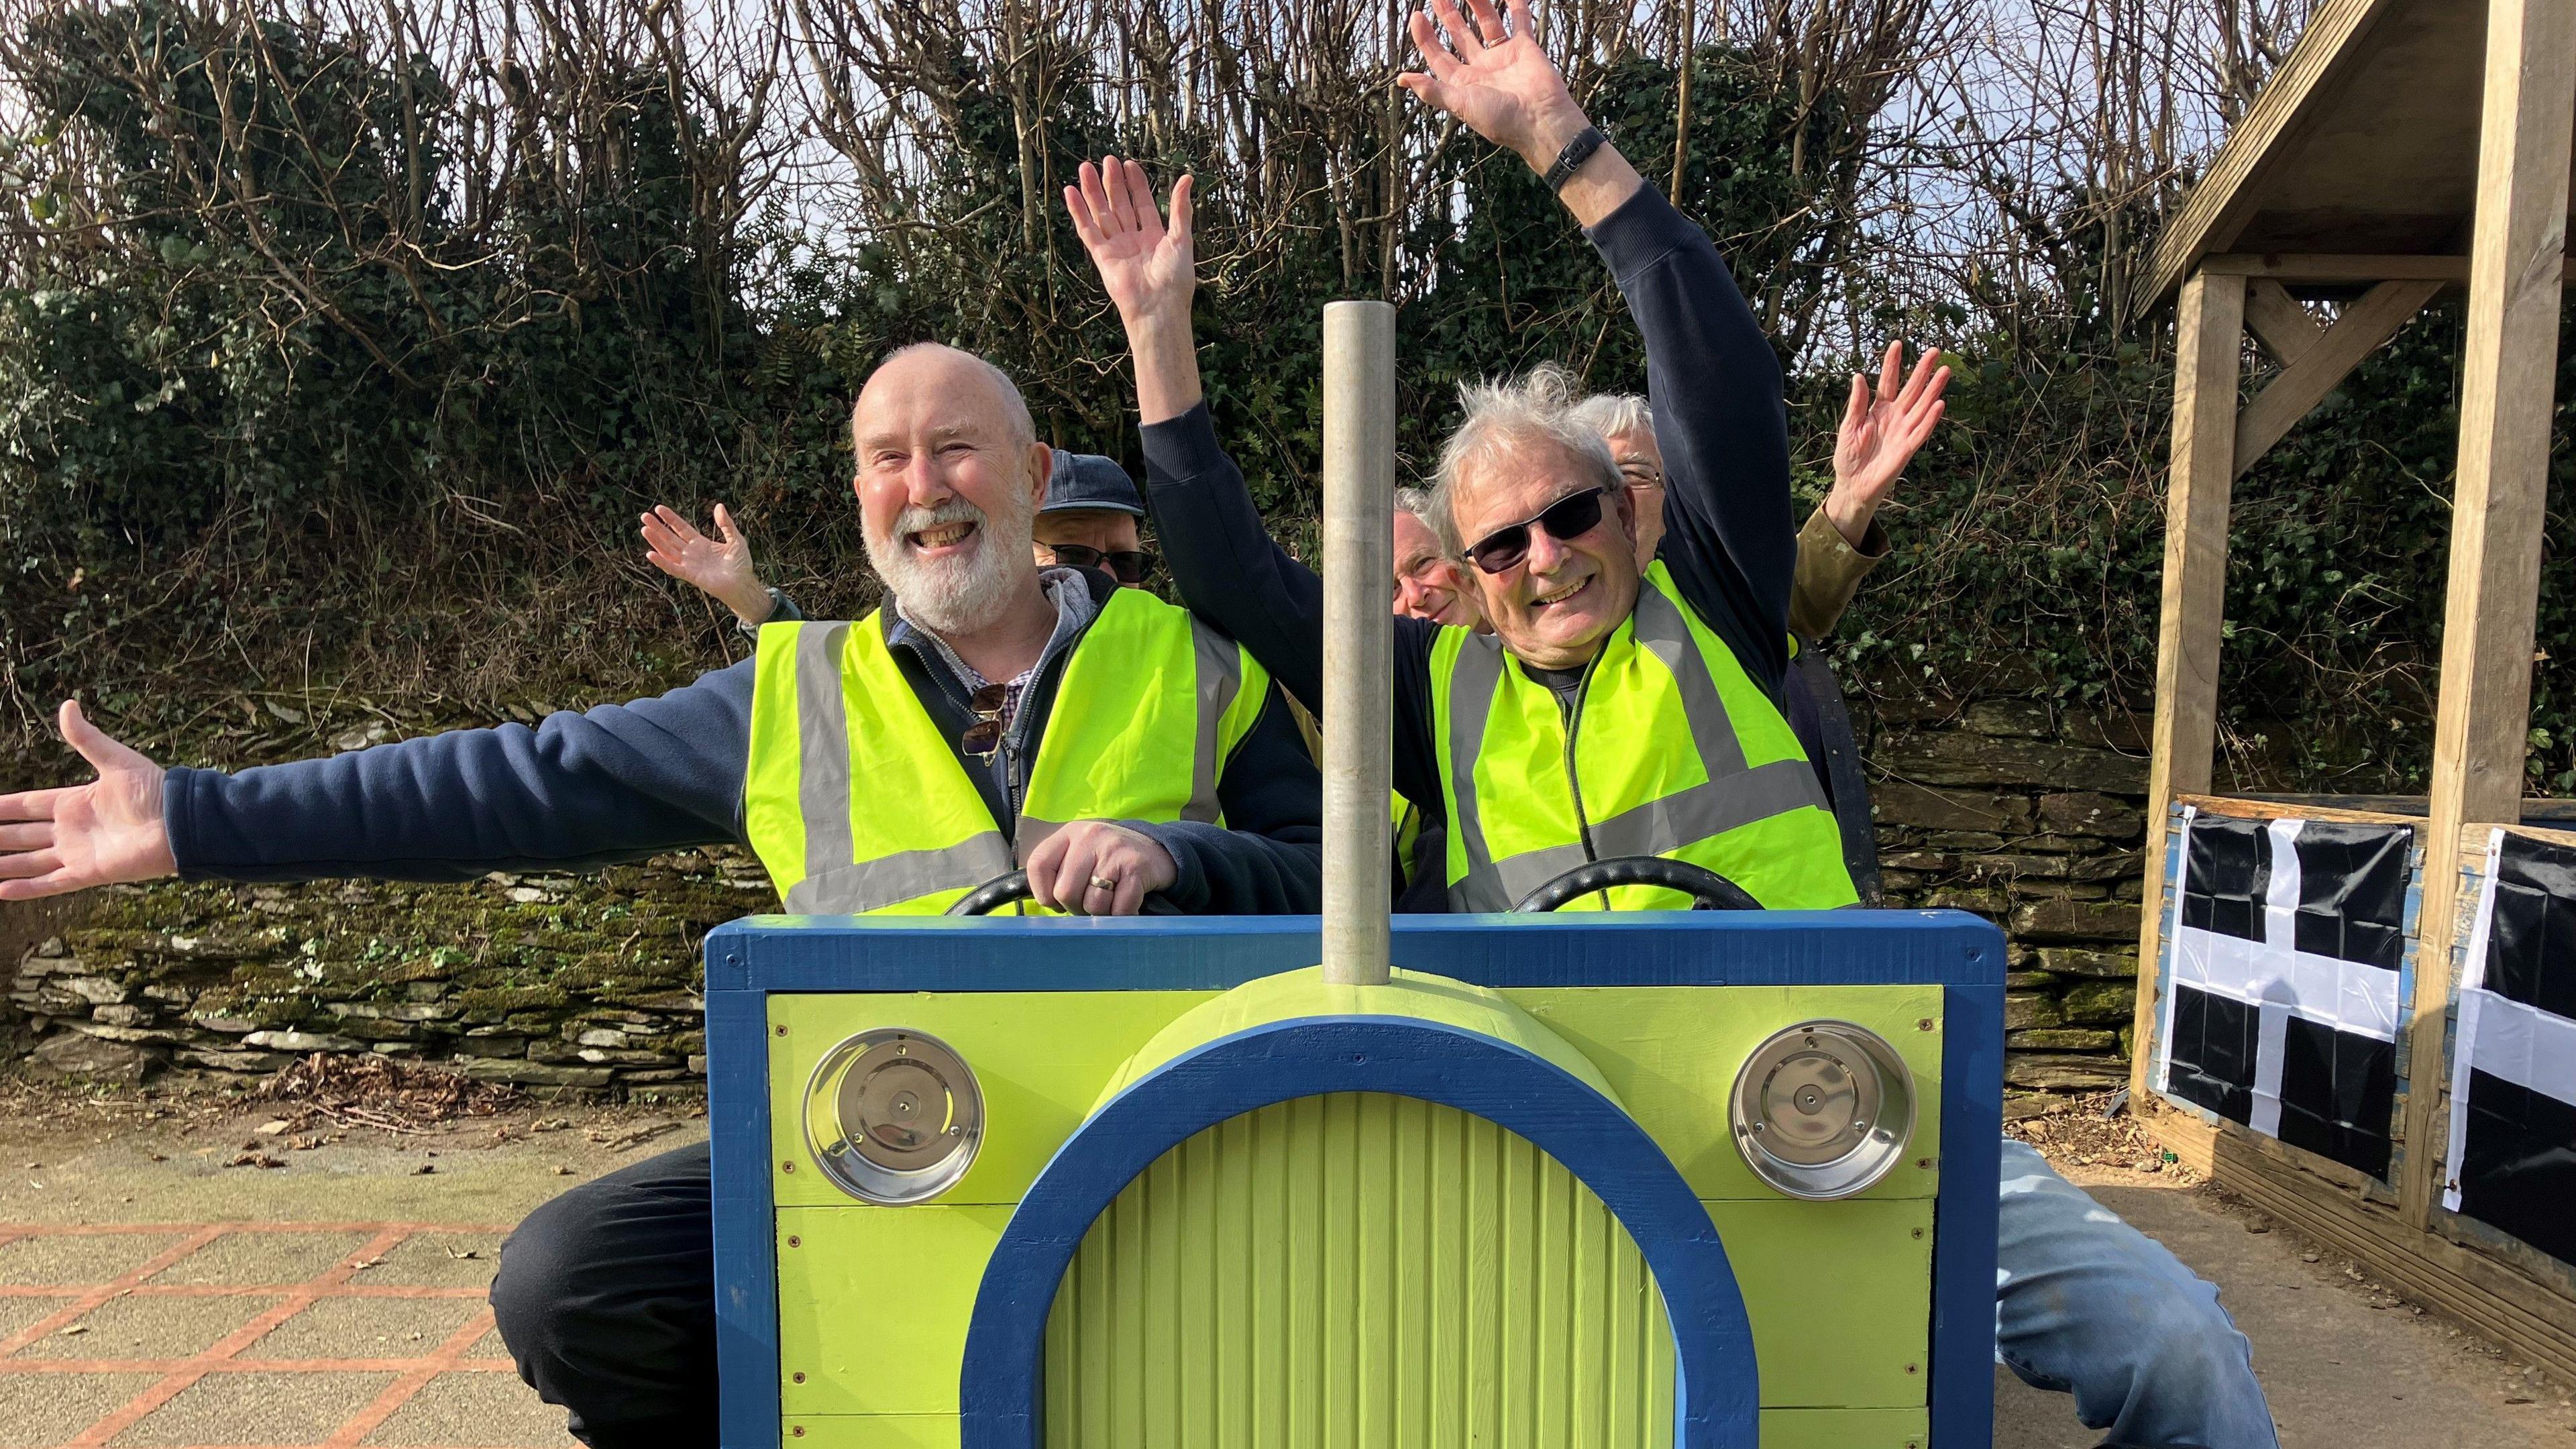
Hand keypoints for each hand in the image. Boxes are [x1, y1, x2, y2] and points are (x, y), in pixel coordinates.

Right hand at [0, 700, 176, 900]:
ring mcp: (78, 852)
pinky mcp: (88, 872)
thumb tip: (68, 705)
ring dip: (5, 864)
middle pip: (22, 834)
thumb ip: (87, 738)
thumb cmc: (154, 790)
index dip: (3, 808)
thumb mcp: (116, 760)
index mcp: (75, 802)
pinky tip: (2, 890)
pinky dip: (26, 888)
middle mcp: (72, 829)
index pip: (27, 805)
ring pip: (30, 860)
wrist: (181, 822)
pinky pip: (50, 882)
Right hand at [641, 504, 769, 624]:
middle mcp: (692, 553)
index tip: (659, 508)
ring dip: (656, 541)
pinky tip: (650, 553)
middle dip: (658, 527)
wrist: (743, 584)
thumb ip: (726, 524)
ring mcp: (689, 564)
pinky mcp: (690, 576)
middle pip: (670, 538)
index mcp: (701, 543)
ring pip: (668, 551)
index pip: (681, 528)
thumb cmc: (741, 564)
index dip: (671, 518)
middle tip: (644, 516)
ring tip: (644, 529)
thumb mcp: (736, 539)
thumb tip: (718, 506)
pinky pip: (672, 568)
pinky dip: (661, 562)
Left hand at [1024, 820, 1178, 915]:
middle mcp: (1090, 837)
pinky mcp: (1136, 868)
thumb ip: (1059, 870)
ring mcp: (1114, 851)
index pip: (1038, 865)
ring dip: (1101, 914)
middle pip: (1065, 891)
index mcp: (1070, 834)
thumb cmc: (1110, 859)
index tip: (1055, 902)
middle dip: (1076, 907)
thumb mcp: (1081, 853)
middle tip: (1089, 903)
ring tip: (1109, 901)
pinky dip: (1123, 916)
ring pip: (1092, 904)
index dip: (1043, 893)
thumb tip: (1041, 903)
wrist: (1158, 851)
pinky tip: (1127, 906)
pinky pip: (1120, 909)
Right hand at [1065, 158, 1194, 327]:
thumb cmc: (1175, 279)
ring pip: (1102, 214)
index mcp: (1155, 237)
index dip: (1136, 184)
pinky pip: (1087, 231)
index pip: (1143, 204)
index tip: (1129, 164)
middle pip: (1120, 206)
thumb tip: (1187, 178)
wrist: (1158, 308)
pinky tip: (1071, 193)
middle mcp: (1134, 240)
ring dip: (1093, 192)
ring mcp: (1116, 248)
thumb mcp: (1182, 239)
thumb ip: (1180, 209)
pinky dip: (1078, 212)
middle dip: (1113, 183)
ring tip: (1085, 168)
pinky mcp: (1101, 257)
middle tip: (1107, 160)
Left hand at [1399, 0, 1589, 168]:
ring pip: (1487, 24)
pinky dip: (1516, 5)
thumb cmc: (1500, 119)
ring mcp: (1503, 57)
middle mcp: (1482, 69)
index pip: (1439, 56)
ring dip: (1478, 4)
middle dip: (1448, 15)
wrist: (1540, 120)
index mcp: (1463, 83)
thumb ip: (1432, 90)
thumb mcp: (1460, 104)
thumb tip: (1401, 79)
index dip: (1425, 38)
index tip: (1417, 17)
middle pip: (1460, 36)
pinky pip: (1519, 22)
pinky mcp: (1525, 48)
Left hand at [1827, 341, 1950, 546]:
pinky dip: (1930, 419)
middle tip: (1934, 351)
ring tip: (1944, 371)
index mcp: (1878, 409)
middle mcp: (1895, 416)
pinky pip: (1921, 431)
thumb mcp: (1848, 426)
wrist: (1853, 484)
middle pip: (1912, 389)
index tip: (1897, 343)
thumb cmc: (1849, 455)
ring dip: (1933, 390)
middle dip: (1922, 370)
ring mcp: (1903, 430)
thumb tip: (1858, 376)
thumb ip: (1857, 403)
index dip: (1893, 364)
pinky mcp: (1908, 448)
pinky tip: (1939, 404)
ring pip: (1922, 406)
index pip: (1888, 381)